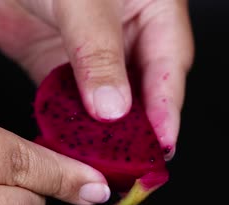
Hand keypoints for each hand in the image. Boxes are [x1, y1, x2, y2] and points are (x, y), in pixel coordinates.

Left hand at [0, 0, 193, 159]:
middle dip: (138, 130)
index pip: (168, 68)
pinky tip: (68, 142)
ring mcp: (92, 56)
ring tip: (100, 162)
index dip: (167, 109)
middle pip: (141, 93)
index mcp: (153, 14)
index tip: (162, 143)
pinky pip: (69, 103)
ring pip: (105, 104)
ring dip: (103, 133)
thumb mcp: (84, 2)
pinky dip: (69, 124)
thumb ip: (98, 52)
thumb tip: (113, 105)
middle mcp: (126, 38)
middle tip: (134, 163)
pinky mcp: (59, 67)